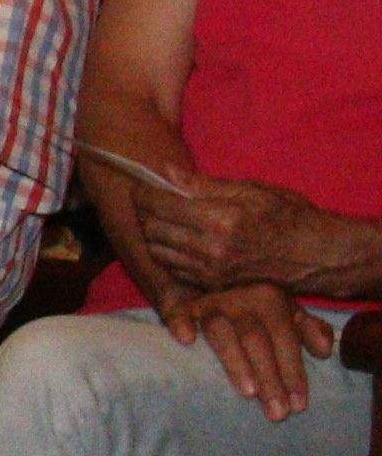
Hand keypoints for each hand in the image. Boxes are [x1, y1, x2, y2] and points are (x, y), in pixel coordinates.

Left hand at [126, 169, 364, 299]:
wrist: (316, 255)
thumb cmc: (289, 216)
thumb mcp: (251, 191)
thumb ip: (203, 185)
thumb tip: (165, 170)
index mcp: (220, 220)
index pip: (160, 205)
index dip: (142, 192)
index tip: (139, 184)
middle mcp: (211, 249)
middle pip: (152, 229)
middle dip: (143, 212)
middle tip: (148, 200)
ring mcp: (211, 271)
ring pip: (157, 251)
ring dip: (152, 233)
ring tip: (161, 218)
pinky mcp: (214, 285)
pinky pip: (174, 268)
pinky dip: (167, 253)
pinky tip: (177, 239)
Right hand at [192, 282, 324, 421]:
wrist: (205, 273)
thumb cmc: (255, 310)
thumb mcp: (286, 314)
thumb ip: (307, 330)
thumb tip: (325, 350)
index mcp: (271, 298)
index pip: (285, 338)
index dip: (293, 371)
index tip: (299, 405)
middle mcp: (241, 297)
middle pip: (256, 339)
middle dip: (269, 378)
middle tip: (277, 413)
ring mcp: (210, 302)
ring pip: (221, 331)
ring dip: (235, 361)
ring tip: (248, 393)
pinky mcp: (181, 305)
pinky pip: (176, 310)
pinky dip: (180, 321)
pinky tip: (185, 338)